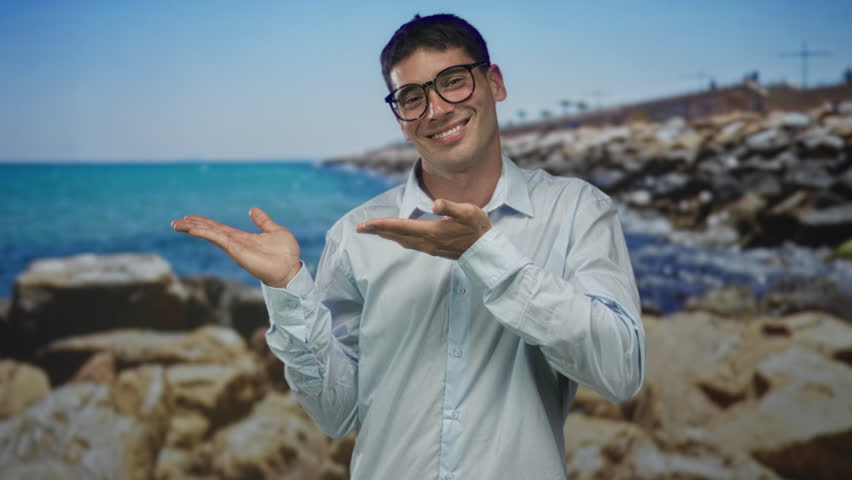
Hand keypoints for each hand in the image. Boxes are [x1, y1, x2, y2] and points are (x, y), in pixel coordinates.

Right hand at [171, 208, 300, 287]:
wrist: (291, 269)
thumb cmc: (286, 254)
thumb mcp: (275, 231)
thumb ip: (263, 221)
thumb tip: (252, 210)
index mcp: (242, 238)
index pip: (218, 228)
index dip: (204, 222)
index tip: (190, 217)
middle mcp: (234, 243)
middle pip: (209, 231)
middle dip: (193, 226)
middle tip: (175, 222)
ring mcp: (234, 247)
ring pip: (210, 234)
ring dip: (193, 228)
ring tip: (177, 224)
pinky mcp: (237, 250)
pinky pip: (218, 238)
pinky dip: (205, 233)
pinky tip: (193, 228)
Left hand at [356, 199, 490, 258]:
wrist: (487, 250)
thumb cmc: (478, 227)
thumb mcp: (468, 212)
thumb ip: (451, 207)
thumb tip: (436, 204)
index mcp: (430, 232)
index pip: (400, 227)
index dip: (381, 224)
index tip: (364, 225)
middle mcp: (426, 242)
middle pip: (396, 235)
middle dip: (377, 231)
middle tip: (360, 228)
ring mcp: (430, 247)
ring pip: (402, 241)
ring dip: (386, 235)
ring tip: (373, 230)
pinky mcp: (434, 249)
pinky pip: (409, 244)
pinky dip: (398, 238)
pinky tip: (396, 237)